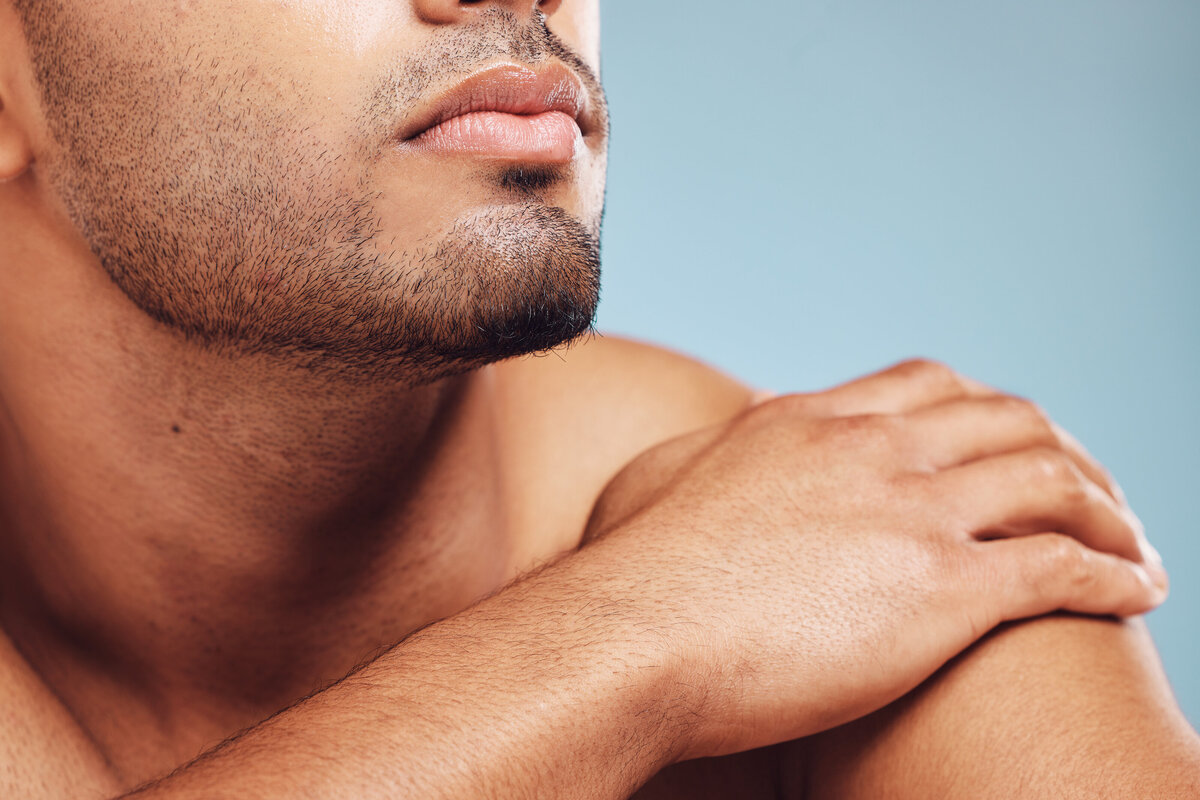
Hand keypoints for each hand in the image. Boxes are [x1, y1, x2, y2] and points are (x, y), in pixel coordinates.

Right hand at [581, 359, 1166, 759]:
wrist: (628, 636)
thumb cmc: (626, 577)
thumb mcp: (656, 481)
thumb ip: (702, 455)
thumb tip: (711, 448)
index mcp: (808, 423)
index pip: (927, 386)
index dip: (986, 409)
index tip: (1010, 440)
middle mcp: (869, 450)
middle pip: (1007, 420)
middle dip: (1066, 450)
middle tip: (1092, 488)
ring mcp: (908, 513)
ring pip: (1052, 481)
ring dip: (1109, 510)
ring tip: (1134, 544)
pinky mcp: (941, 592)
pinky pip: (1064, 567)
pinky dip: (1116, 574)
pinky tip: (1138, 590)